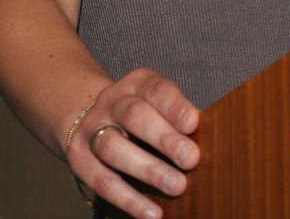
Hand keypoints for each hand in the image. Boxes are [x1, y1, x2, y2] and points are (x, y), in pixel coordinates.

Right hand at [69, 69, 200, 218]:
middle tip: (191, 159)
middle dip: (164, 138)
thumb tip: (209, 143)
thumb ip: (178, 120)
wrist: (87, 116)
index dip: (175, 106)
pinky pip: (102, 180)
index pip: (156, 90)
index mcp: (137, 84)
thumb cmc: (141, 115)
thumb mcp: (157, 105)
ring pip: (114, 148)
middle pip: (135, 117)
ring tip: (177, 187)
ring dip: (148, 170)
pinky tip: (151, 212)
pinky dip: (127, 199)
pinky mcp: (80, 159)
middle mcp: (112, 102)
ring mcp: (92, 129)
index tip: (194, 123)